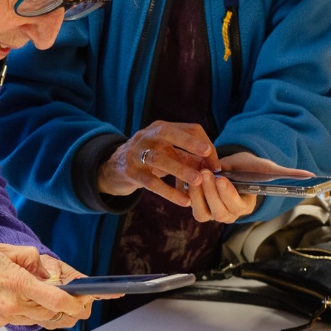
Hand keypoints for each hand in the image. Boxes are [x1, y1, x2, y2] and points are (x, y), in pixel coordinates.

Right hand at [0, 236, 94, 329]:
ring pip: (37, 319)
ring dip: (51, 312)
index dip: (74, 303)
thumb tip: (48, 272)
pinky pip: (20, 320)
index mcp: (15, 282)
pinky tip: (29, 302)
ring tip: (63, 303)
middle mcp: (10, 304)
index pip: (55, 299)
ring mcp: (2, 316)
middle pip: (50, 312)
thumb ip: (30, 260)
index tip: (86, 301)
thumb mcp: (4, 249)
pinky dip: (29, 312)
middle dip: (69, 309)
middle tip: (83, 303)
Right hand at [96, 120, 220, 206]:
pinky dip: (169, 192)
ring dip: (180, 169)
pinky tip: (184, 201)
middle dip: (189, 142)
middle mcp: (146, 136)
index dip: (205, 144)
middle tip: (207, 153)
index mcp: (161, 128)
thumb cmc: (149, 158)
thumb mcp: (168, 153)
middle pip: (168, 133)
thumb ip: (189, 157)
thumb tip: (215, 168)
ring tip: (198, 181)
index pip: (188, 129)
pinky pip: (151, 183)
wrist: (114, 168)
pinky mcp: (130, 172)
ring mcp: (136, 153)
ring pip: (159, 159)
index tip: (216, 164)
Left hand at [183, 150, 310, 223]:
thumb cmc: (251, 168)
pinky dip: (188, 192)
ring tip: (196, 174)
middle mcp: (228, 214)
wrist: (232, 166)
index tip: (223, 178)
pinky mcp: (199, 206)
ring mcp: (212, 212)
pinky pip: (191, 205)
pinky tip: (188, 176)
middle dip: (210, 192)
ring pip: (202, 212)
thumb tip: (312, 176)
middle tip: (206, 173)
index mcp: (245, 207)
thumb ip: (288, 174)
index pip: (236, 207)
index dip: (228, 195)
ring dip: (198, 194)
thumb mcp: (267, 168)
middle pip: (218, 212)